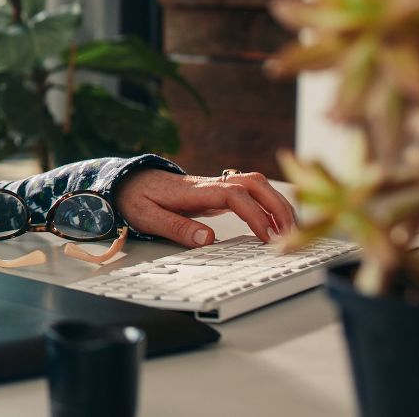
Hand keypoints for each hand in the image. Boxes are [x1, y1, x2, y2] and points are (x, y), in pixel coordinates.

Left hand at [114, 168, 297, 247]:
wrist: (126, 181)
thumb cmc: (135, 197)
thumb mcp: (147, 216)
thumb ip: (176, 227)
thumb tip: (208, 239)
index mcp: (193, 190)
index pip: (234, 195)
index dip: (254, 214)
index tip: (267, 237)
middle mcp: (208, 185)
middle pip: (253, 183)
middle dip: (277, 205)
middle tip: (292, 233)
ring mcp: (214, 187)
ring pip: (254, 184)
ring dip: (277, 203)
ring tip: (292, 230)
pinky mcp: (215, 193)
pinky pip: (249, 192)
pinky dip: (268, 204)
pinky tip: (276, 222)